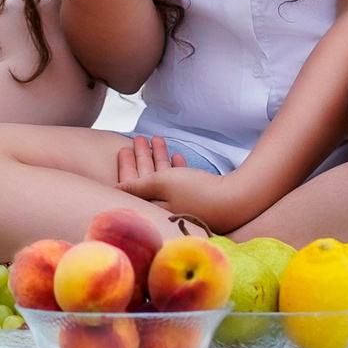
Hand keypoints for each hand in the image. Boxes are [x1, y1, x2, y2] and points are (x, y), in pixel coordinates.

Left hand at [114, 137, 256, 231]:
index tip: (124, 148)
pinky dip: (177, 169)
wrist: (234, 200)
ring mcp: (182, 205)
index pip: (133, 187)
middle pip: (148, 181)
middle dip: (143, 157)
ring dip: (159, 158)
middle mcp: (165, 209)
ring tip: (157, 138)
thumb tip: (113, 190)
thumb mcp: (161, 183)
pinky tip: (177, 156)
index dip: (127, 166)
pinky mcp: (197, 200)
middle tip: (138, 138)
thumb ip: (136, 185)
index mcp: (152, 208)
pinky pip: (182, 183)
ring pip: (165, 179)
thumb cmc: (194, 191)